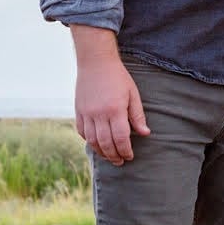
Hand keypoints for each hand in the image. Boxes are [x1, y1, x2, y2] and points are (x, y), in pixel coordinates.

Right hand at [73, 51, 148, 165]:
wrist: (96, 62)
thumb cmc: (118, 77)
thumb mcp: (133, 94)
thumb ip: (137, 115)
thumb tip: (145, 133)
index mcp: (115, 110)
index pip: (120, 138)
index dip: (125, 150)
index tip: (129, 156)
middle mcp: (98, 114)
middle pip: (105, 143)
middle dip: (114, 155)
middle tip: (120, 162)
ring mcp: (86, 113)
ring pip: (91, 140)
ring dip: (101, 151)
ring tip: (109, 156)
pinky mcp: (78, 110)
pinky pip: (81, 131)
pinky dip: (88, 140)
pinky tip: (95, 144)